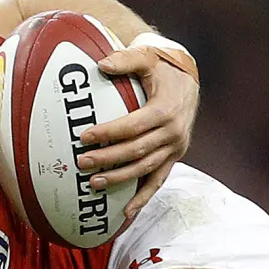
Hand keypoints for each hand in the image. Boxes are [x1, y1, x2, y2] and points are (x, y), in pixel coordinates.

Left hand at [77, 46, 199, 220]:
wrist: (188, 78)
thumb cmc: (162, 67)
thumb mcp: (147, 57)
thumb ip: (125, 60)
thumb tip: (101, 65)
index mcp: (166, 110)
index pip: (132, 126)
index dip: (108, 133)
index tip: (84, 137)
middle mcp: (174, 133)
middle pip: (136, 151)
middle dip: (107, 159)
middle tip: (81, 162)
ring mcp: (175, 148)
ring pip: (145, 169)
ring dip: (119, 179)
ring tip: (93, 183)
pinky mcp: (174, 157)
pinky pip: (158, 181)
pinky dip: (143, 198)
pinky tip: (126, 211)